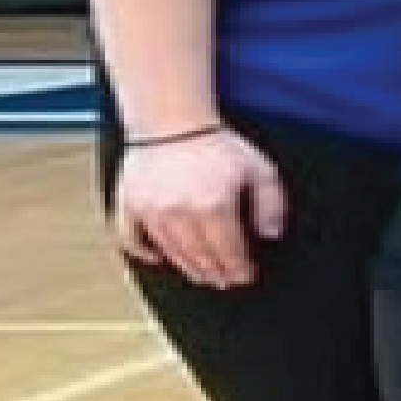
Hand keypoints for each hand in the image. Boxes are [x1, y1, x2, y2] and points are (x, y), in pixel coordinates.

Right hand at [113, 128, 287, 287]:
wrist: (173, 120)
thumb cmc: (217, 143)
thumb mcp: (260, 169)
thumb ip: (271, 205)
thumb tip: (270, 235)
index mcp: (214, 207)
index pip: (229, 253)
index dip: (239, 270)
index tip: (245, 276)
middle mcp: (180, 215)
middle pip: (200, 259)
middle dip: (216, 273)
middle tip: (224, 281)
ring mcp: (150, 213)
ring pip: (171, 254)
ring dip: (188, 268)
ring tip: (201, 274)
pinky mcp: (129, 205)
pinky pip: (131, 239)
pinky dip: (144, 252)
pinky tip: (157, 258)